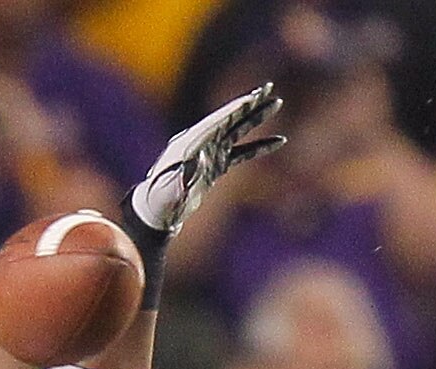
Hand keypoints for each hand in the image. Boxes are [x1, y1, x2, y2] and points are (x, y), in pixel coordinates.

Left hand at [127, 83, 285, 236]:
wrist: (157, 212)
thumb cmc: (160, 200)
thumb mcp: (169, 189)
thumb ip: (183, 176)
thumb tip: (195, 162)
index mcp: (190, 142)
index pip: (218, 121)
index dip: (237, 109)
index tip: (254, 96)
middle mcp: (201, 142)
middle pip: (230, 119)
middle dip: (250, 104)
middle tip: (270, 89)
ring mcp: (210, 152)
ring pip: (238, 131)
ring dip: (257, 118)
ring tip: (276, 105)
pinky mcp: (216, 165)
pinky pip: (242, 153)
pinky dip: (259, 147)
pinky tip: (278, 141)